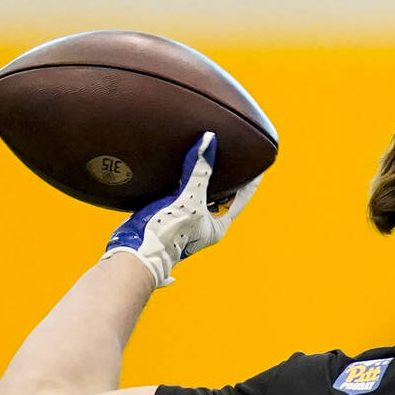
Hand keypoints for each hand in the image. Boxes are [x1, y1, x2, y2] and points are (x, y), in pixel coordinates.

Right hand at [102, 131, 260, 287]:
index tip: (258, 163)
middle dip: (225, 176)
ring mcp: (187, 220)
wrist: (136, 253)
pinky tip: (178, 168)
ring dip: (202, 178)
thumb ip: (199, 170)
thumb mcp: (189, 198)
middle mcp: (205, 224)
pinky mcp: (168, 215)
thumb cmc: (168, 232)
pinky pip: (180, 193)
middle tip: (232, 153)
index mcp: (218, 224)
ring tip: (207, 156)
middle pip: (221, 194)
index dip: (250, 180)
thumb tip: (209, 141)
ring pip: (200, 193)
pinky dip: (183, 180)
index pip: (241, 197)